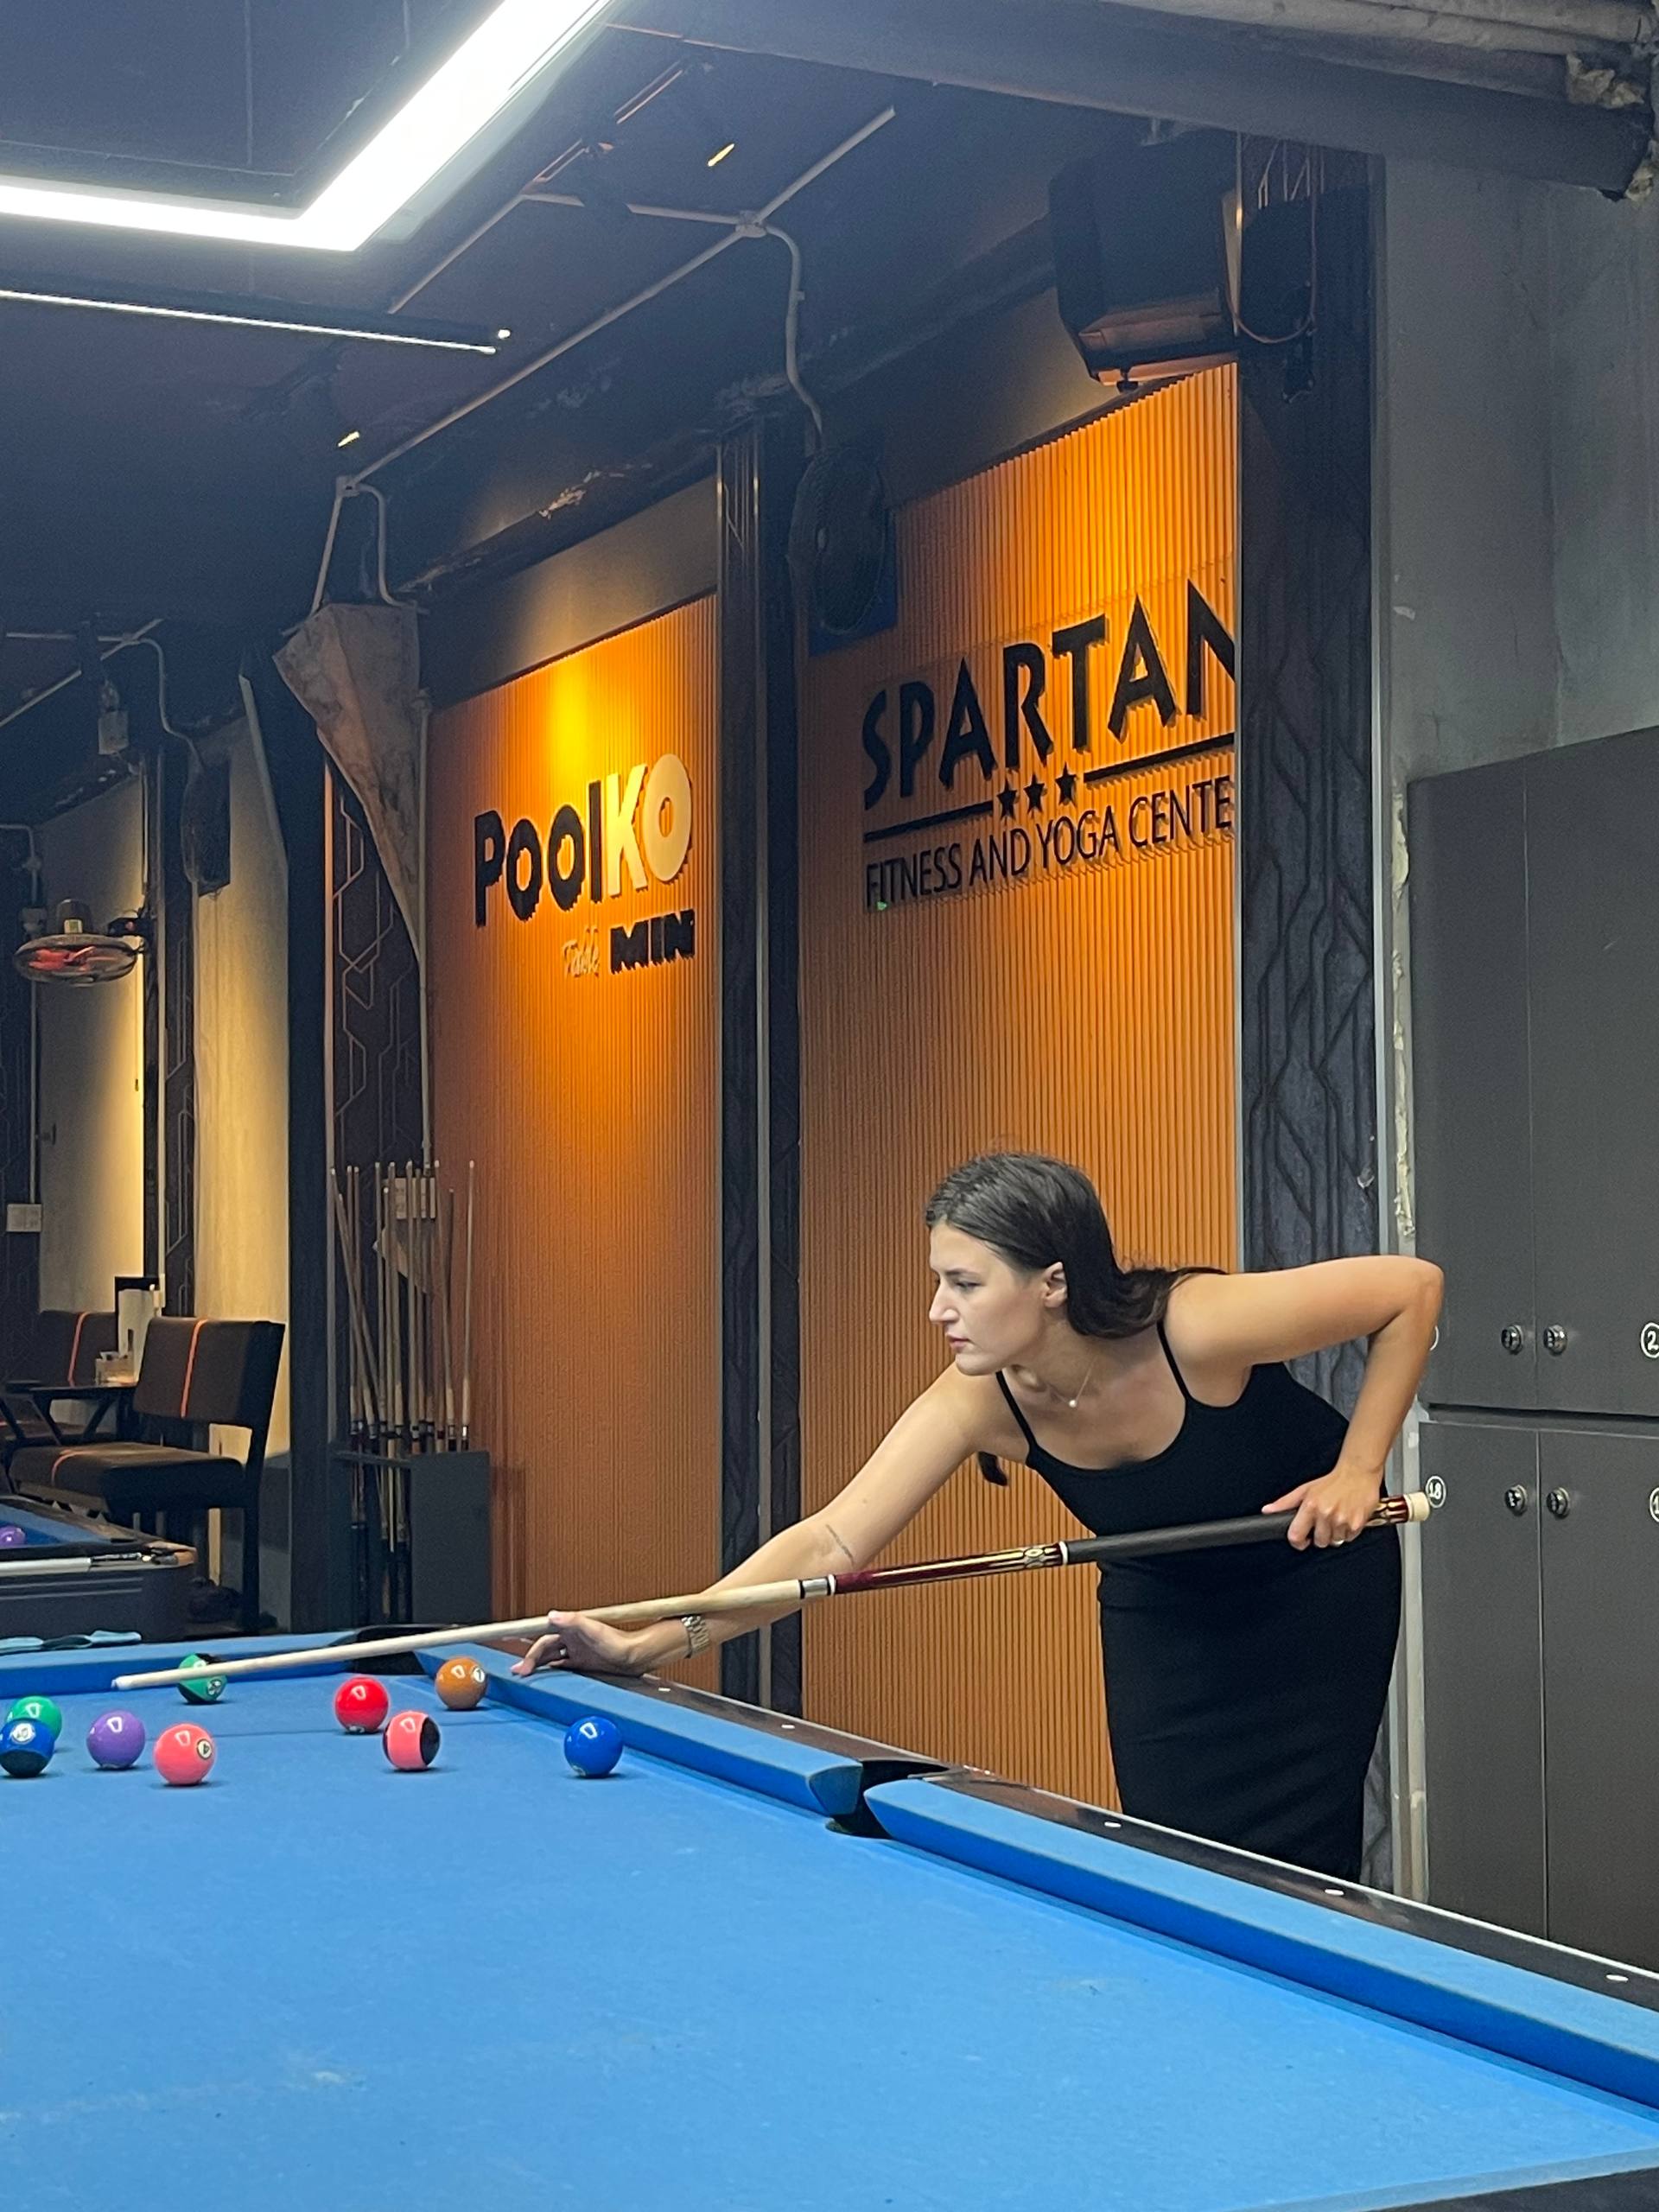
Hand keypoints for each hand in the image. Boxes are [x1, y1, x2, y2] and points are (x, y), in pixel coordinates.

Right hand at [511, 1610, 653, 1676]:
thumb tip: (551, 1615)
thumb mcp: (594, 1630)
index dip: (530, 1647)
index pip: (543, 1638)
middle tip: (518, 1672)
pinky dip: (551, 1671)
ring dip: (538, 1665)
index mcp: (571, 1628)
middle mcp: (571, 1638)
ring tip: (525, 1675)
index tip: (516, 1654)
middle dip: (530, 1660)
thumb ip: (573, 1621)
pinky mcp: (583, 1662)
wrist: (635, 1657)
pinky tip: (546, 1677)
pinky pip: (562, 1666)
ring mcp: (577, 1650)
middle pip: (545, 1649)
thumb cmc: (618, 1642)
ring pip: (551, 1658)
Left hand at [1263, 1462, 1382, 1551]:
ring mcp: (1342, 1520)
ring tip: (1336, 1518)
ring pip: (1335, 1541)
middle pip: (1319, 1542)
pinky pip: (1349, 1538)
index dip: (1298, 1542)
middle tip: (1324, 1522)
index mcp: (1310, 1506)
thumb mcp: (1305, 1490)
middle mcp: (1326, 1514)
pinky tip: (1347, 1518)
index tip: (1302, 1540)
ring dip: (1335, 1533)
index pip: (1296, 1535)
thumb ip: (1285, 1503)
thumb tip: (1267, 1510)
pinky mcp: (1357, 1524)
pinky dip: (1348, 1532)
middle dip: (1320, 1535)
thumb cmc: (1332, 1482)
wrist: (1358, 1473)